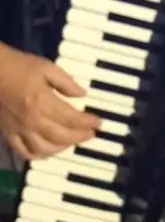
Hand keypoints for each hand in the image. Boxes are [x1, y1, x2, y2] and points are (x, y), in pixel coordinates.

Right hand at [0, 44, 99, 160]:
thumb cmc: (19, 66)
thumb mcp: (47, 67)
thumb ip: (67, 83)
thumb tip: (82, 95)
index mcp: (43, 102)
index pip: (71, 119)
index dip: (87, 122)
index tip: (98, 122)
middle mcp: (32, 120)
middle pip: (62, 136)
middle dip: (80, 136)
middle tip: (90, 133)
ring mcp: (19, 130)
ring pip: (45, 149)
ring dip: (63, 148)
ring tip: (72, 141)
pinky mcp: (9, 134)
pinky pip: (25, 152)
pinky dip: (39, 155)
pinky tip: (48, 150)